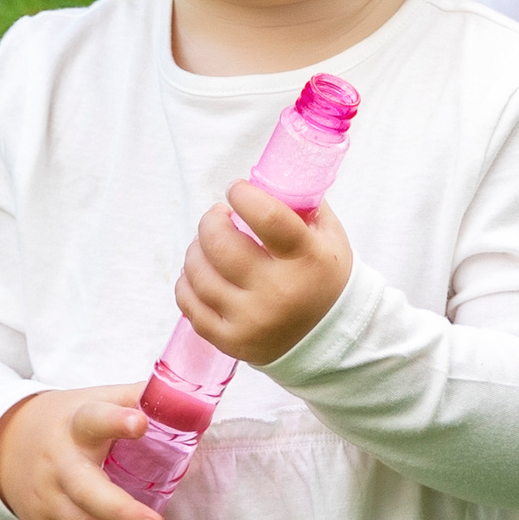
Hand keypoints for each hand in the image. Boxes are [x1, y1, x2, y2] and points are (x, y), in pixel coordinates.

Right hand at [0, 384, 164, 519]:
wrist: (3, 442)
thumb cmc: (67, 420)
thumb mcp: (94, 398)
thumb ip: (139, 397)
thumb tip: (190, 399)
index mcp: (76, 425)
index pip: (94, 419)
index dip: (116, 422)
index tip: (141, 424)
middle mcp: (59, 464)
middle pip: (87, 489)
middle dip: (122, 511)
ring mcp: (48, 499)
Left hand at [175, 184, 351, 365]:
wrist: (330, 337)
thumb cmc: (323, 277)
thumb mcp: (328, 236)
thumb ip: (301, 203)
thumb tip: (265, 177)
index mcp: (306, 260)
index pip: (266, 217)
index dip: (243, 195)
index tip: (236, 190)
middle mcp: (278, 292)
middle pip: (220, 245)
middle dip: (210, 222)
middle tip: (218, 217)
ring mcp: (251, 320)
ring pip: (199, 274)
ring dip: (196, 250)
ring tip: (208, 245)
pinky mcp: (231, 341)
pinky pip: (190, 305)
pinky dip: (187, 283)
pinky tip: (200, 273)